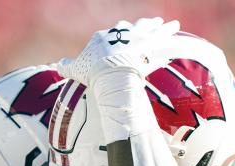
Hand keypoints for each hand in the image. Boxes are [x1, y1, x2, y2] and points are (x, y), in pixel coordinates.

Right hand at [57, 17, 179, 84]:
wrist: (110, 73)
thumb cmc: (92, 73)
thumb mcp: (76, 70)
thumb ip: (67, 67)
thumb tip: (58, 66)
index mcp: (102, 38)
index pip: (110, 36)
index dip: (115, 39)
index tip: (119, 41)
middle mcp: (120, 33)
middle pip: (130, 27)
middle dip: (138, 27)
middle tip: (147, 25)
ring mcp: (136, 36)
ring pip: (149, 27)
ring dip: (157, 25)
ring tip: (166, 23)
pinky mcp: (151, 42)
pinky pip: (162, 34)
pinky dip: (169, 31)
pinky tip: (176, 28)